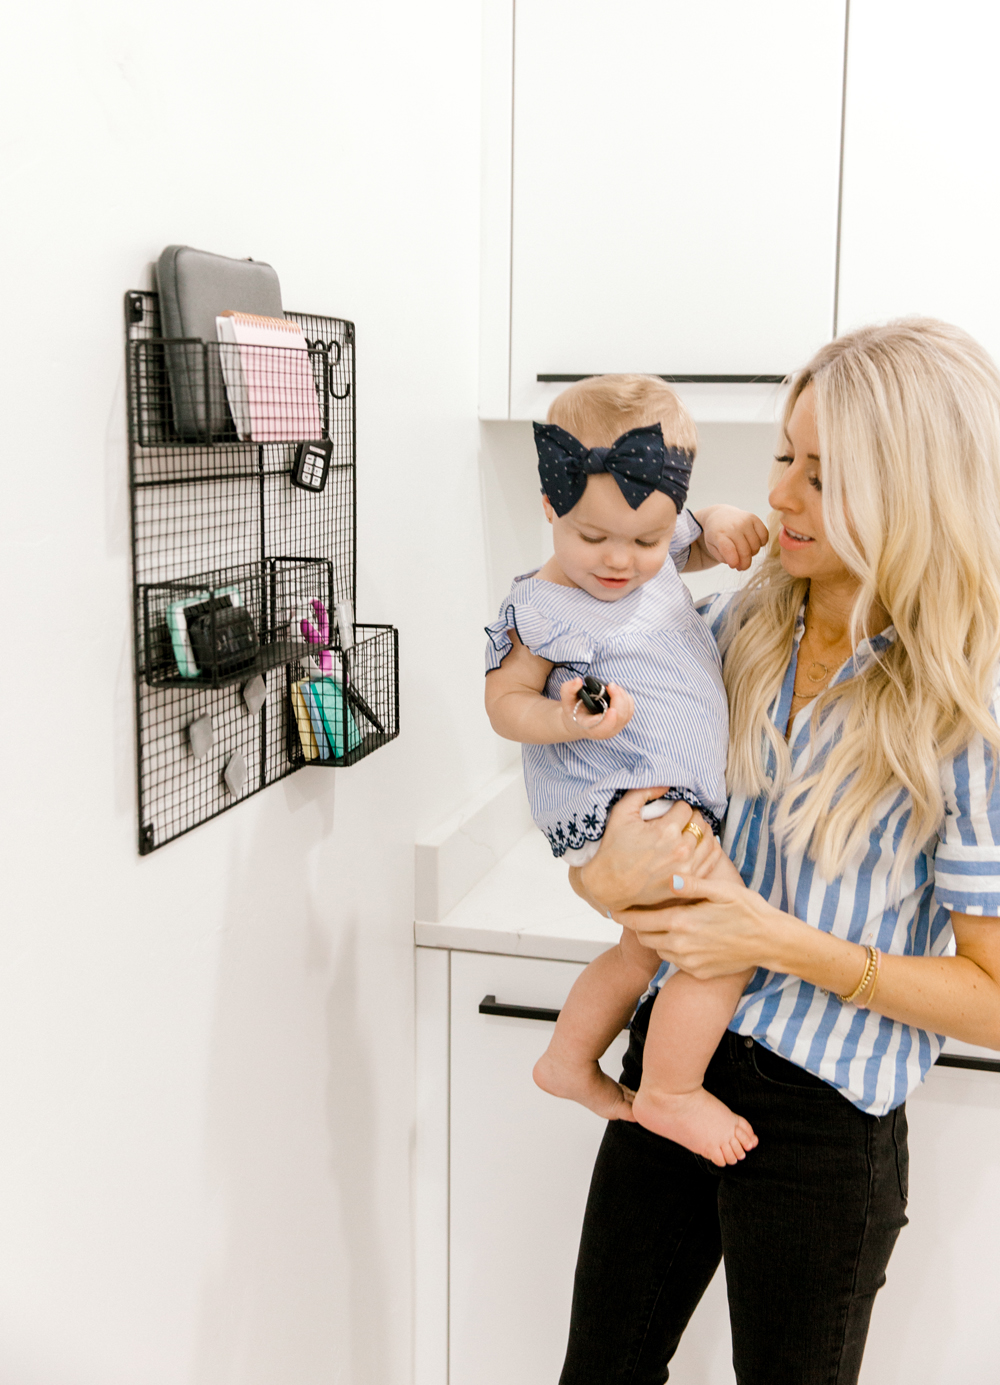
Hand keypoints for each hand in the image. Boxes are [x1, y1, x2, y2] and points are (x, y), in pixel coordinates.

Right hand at [557, 677, 633, 740]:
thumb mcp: (566, 700)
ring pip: (627, 713)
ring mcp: (614, 728)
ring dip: (622, 697)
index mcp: (588, 727)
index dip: (608, 720)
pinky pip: (630, 710)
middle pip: (619, 718)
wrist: (578, 721)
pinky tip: (617, 692)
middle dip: (618, 699)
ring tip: (612, 687)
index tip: (612, 710)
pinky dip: (626, 698)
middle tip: (610, 685)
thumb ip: (569, 689)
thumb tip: (578, 681)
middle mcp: (604, 731)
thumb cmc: (572, 711)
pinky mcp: (622, 723)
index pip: (601, 728)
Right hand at [580, 790, 723, 910]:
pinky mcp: (690, 882)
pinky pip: (713, 859)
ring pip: (709, 839)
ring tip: (688, 832)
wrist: (609, 885)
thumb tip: (665, 785)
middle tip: (679, 821)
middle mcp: (681, 849)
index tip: (669, 812)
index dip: (677, 807)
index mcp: (666, 830)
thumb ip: (643, 792)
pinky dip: (710, 848)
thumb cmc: (613, 848)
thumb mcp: (621, 813)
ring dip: (700, 832)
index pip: (686, 808)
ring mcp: (688, 868)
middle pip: (699, 822)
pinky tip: (699, 845)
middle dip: (690, 818)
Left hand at [626, 873, 781, 978]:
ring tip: (662, 922)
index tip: (615, 908)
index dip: (624, 914)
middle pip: (644, 937)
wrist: (771, 942)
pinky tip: (684, 936)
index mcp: (682, 922)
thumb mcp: (721, 890)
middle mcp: (681, 945)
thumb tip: (666, 878)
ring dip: (655, 937)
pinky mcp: (698, 972)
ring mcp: (689, 962)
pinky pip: (675, 961)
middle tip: (637, 913)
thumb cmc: (748, 910)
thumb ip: (690, 884)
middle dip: (637, 926)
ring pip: (658, 950)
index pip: (639, 921)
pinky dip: (673, 949)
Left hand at [699, 506, 768, 571]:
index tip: (734, 566)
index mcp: (719, 535)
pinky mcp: (754, 518)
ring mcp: (744, 521)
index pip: (728, 549)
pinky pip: (764, 536)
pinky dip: (761, 543)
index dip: (733, 561)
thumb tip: (737, 563)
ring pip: (756, 546)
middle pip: (745, 551)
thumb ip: (722, 557)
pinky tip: (752, 543)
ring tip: (744, 552)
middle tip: (741, 567)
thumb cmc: (717, 535)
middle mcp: (733, 526)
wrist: (719, 515)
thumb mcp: (712, 548)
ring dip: (752, 554)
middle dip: (745, 564)